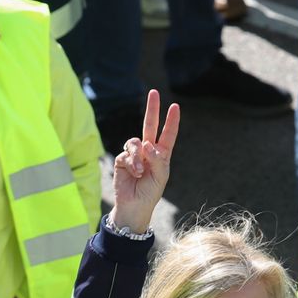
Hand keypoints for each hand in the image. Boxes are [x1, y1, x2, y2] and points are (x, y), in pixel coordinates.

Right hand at [107, 90, 178, 233]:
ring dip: (138, 155)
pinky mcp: (123, 159)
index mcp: (161, 155)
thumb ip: (157, 159)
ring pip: (136, 142)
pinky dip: (131, 162)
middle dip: (152, 109)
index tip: (175, 106)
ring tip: (139, 170)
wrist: (133, 206)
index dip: (171, 121)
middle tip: (153, 92)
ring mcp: (135, 154)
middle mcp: (148, 152)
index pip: (168, 135)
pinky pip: (127, 153)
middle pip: (150, 126)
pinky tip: (134, 173)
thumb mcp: (161, 177)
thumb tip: (148, 144)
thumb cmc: (150, 193)